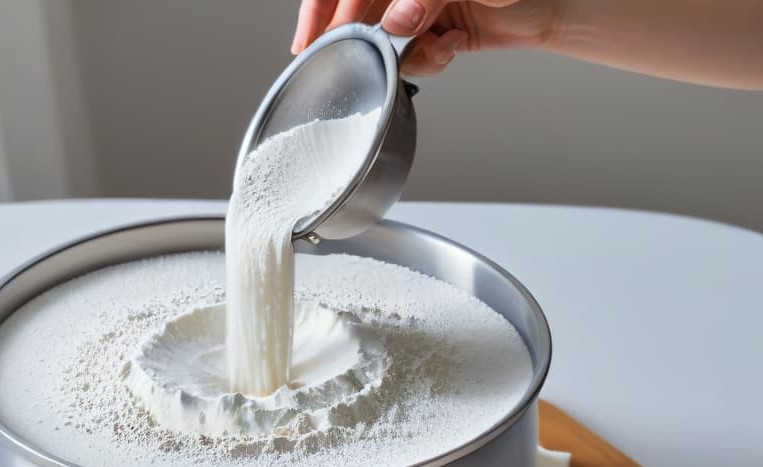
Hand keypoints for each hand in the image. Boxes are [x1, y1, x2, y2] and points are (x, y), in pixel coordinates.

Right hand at [292, 0, 562, 76]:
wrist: (558, 3)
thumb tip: (397, 20)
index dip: (320, 10)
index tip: (307, 42)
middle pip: (361, 12)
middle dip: (366, 40)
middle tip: (364, 61)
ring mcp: (423, 5)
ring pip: (388, 40)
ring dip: (406, 53)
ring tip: (434, 45)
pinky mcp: (441, 29)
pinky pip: (417, 54)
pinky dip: (429, 59)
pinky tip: (450, 47)